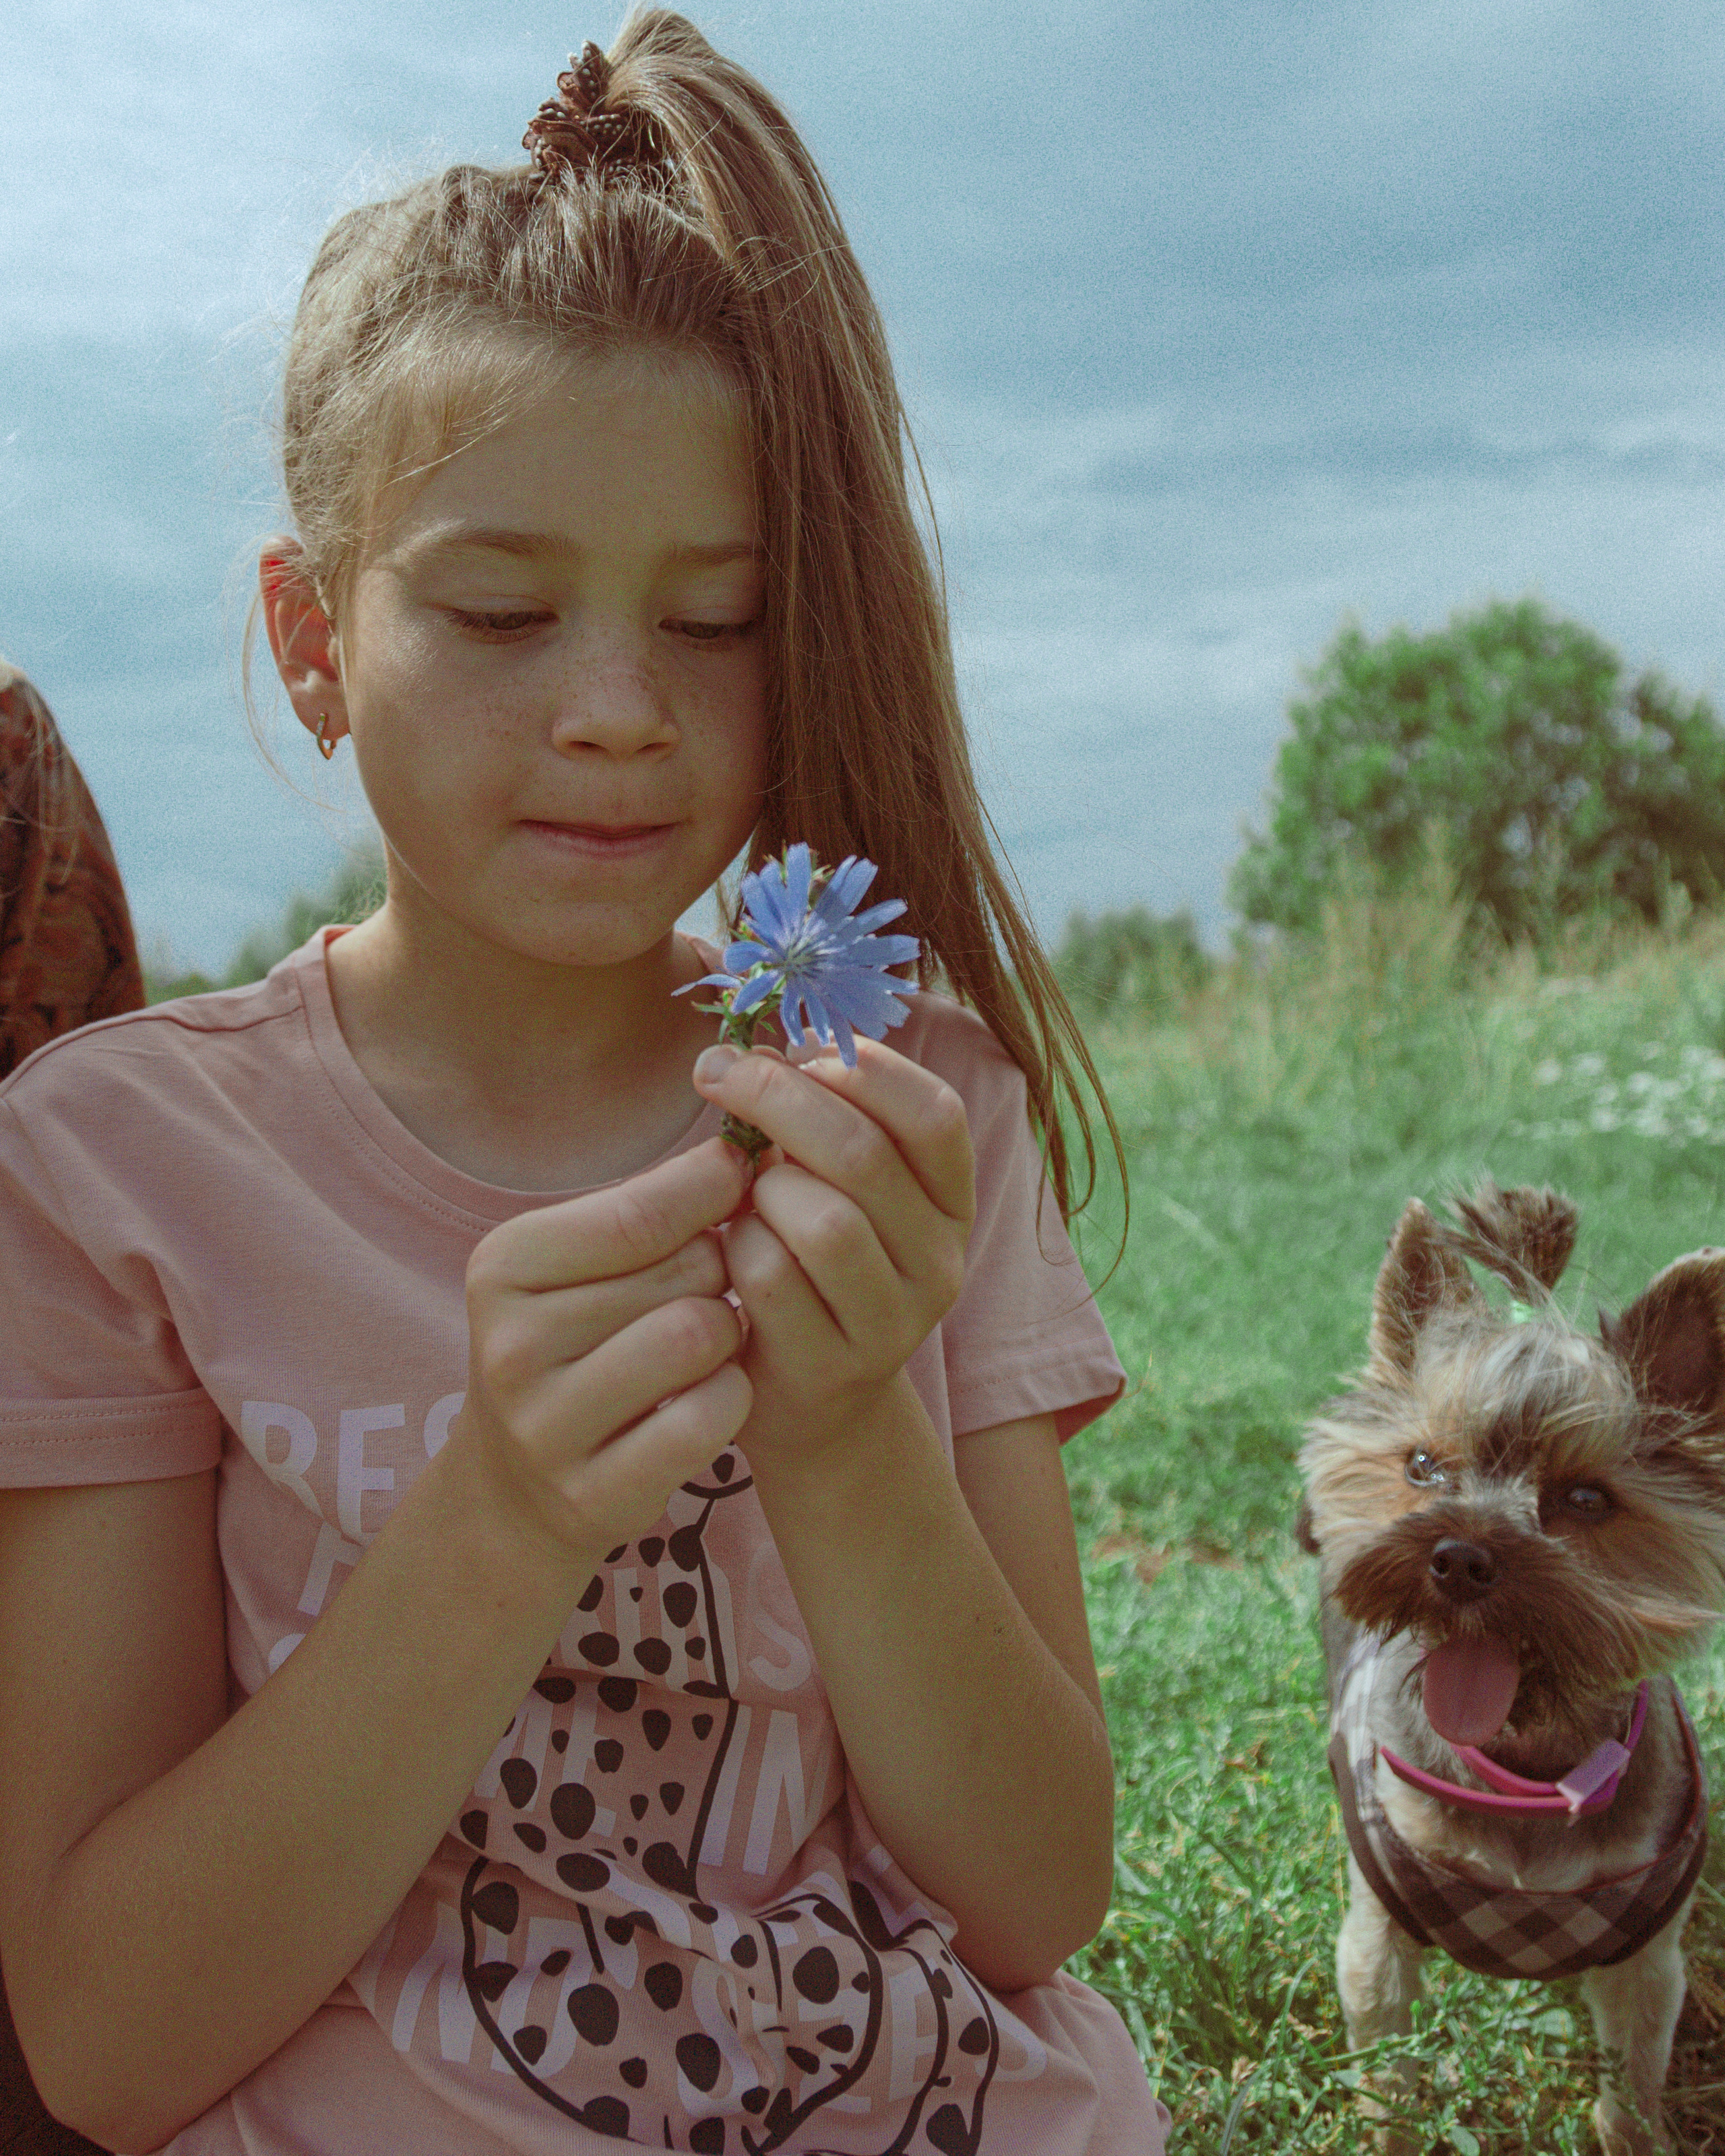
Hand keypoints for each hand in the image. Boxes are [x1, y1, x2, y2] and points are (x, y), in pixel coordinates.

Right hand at [451, 1138, 753, 1562]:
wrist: (517, 1489)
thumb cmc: (573, 1345)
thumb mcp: (581, 1263)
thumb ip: (652, 1206)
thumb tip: (745, 1150)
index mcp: (503, 1266)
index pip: (643, 1210)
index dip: (714, 1193)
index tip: (741, 1186)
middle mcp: (511, 1344)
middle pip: (686, 1272)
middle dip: (718, 1273)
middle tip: (698, 1294)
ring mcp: (547, 1426)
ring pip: (703, 1336)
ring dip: (728, 1336)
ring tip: (703, 1346)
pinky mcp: (595, 1492)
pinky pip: (712, 1414)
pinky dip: (730, 1398)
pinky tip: (704, 1399)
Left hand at [690, 1040, 974, 1472]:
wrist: (812, 1404)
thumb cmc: (810, 1264)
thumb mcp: (837, 1189)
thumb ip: (819, 1121)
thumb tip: (750, 1045)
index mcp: (952, 1202)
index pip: (934, 1114)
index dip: (862, 1069)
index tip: (795, 1047)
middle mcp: (940, 1261)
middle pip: (864, 1156)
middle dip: (778, 1098)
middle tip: (719, 1073)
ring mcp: (894, 1323)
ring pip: (824, 1222)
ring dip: (761, 1190)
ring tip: (742, 1194)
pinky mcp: (834, 1367)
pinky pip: (771, 1280)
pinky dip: (735, 1249)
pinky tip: (727, 1251)